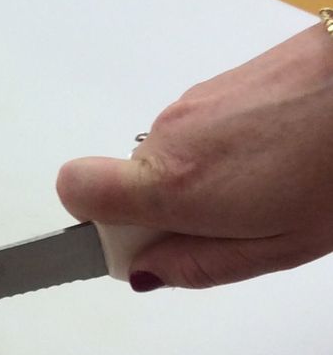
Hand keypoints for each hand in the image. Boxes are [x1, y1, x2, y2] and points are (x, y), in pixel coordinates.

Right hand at [56, 22, 332, 289]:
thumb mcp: (280, 246)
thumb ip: (199, 266)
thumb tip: (144, 271)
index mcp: (173, 184)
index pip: (75, 190)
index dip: (93, 222)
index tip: (142, 242)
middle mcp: (167, 138)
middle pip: (130, 184)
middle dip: (168, 211)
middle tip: (237, 220)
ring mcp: (189, 104)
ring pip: (167, 160)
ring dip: (201, 179)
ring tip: (270, 183)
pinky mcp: (214, 83)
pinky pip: (195, 132)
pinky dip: (222, 150)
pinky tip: (276, 152)